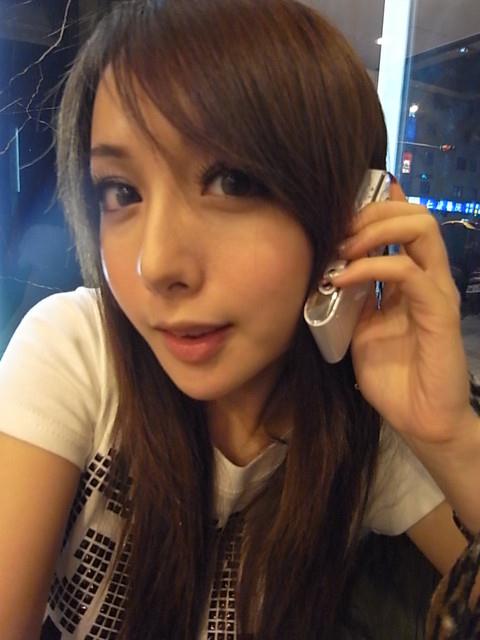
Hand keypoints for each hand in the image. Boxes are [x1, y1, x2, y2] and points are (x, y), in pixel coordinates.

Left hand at [331, 181, 474, 444]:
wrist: (419, 418)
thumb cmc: (391, 377)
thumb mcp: (359, 328)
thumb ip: (353, 297)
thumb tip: (328, 269)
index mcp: (410, 278)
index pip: (403, 222)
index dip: (372, 209)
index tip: (335, 215)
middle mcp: (428, 277)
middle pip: (414, 213)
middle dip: (370, 212)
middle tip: (336, 231)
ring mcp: (436, 291)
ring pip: (420, 228)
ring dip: (374, 230)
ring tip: (341, 249)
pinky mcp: (439, 312)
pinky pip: (408, 272)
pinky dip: (370, 267)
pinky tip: (342, 279)